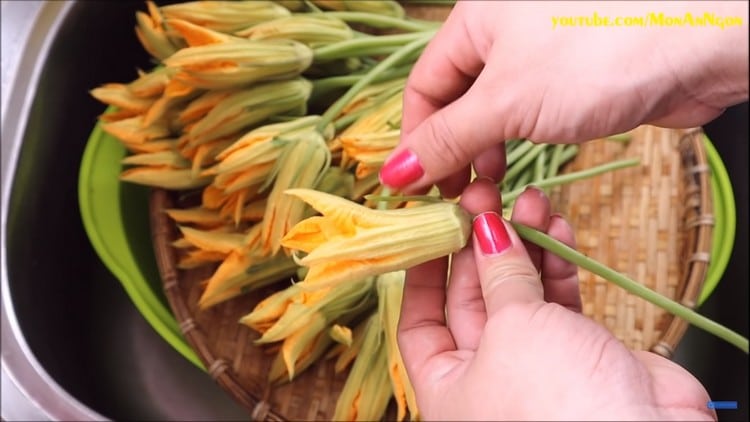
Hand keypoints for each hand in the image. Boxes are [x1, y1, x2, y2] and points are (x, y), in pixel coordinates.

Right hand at [380, 1, 748, 196]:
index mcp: (475, 20)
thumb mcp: (506, 101)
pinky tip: (513, 177)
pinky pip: (524, 123)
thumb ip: (447, 139)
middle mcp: (501, 35)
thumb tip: (392, 176)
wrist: (700, 44)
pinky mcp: (569, 87)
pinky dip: (512, 151)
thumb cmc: (596, 56)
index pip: (424, 87)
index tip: (414, 189)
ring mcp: (538, 61)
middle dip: (450, 153)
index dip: (415, 139)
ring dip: (481, 158)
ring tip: (484, 194)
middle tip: (454, 199)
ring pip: (490, 117)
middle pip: (455, 103)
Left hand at [397, 178, 715, 420]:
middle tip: (489, 198)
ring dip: (525, 246)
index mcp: (449, 387)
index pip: (421, 322)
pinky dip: (558, 265)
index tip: (434, 229)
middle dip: (483, 247)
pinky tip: (556, 228)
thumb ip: (500, 275)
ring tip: (530, 202)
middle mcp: (486, 378)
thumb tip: (486, 231)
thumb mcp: (512, 328)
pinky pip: (559, 301)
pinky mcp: (579, 353)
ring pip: (520, 294)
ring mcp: (535, 364)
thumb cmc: (556, 401)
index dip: (425, 274)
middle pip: (473, 299)